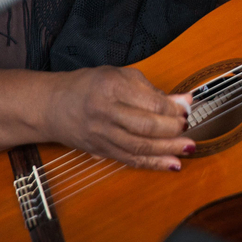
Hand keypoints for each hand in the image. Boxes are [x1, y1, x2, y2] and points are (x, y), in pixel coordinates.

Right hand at [43, 66, 194, 170]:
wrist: (52, 106)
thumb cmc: (89, 86)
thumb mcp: (120, 76)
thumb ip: (152, 89)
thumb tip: (185, 100)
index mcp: (111, 88)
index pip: (150, 102)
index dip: (174, 108)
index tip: (187, 108)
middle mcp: (105, 113)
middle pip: (145, 127)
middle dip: (173, 129)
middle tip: (188, 127)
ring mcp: (102, 135)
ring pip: (139, 147)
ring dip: (168, 150)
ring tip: (189, 148)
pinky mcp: (102, 151)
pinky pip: (131, 160)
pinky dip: (154, 163)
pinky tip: (172, 164)